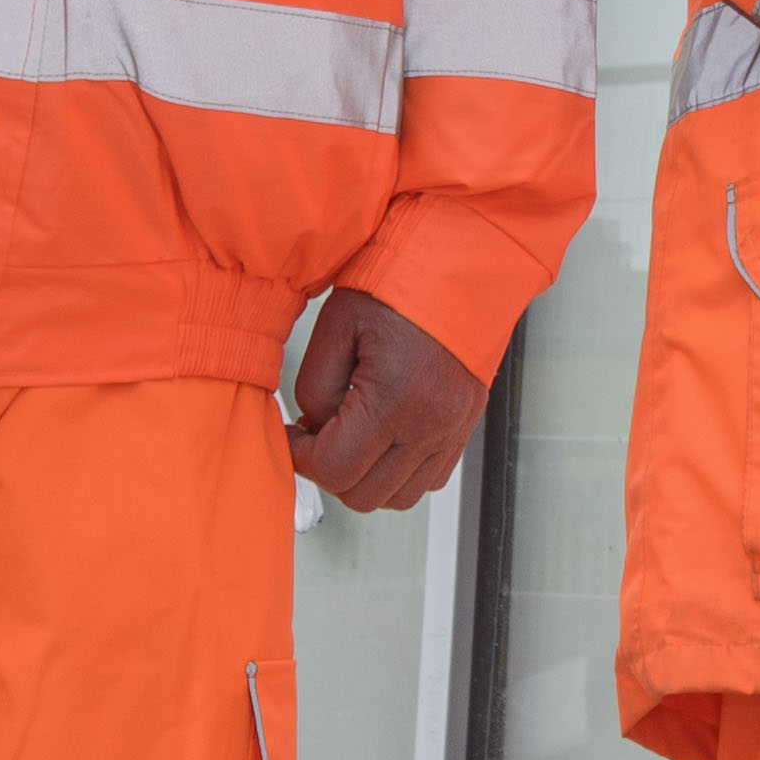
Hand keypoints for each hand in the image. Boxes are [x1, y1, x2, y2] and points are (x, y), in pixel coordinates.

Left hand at [284, 292, 483, 513]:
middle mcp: (430, 423)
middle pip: (363, 495)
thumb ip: (313, 386)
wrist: (465, 261)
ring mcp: (452, 430)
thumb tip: (314, 426)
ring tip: (352, 436)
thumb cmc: (402, 281)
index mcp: (395, 397)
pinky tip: (385, 437)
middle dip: (330, 470)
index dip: (302, 457)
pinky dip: (400, 472)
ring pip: (397, 497)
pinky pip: (428, 479)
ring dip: (365, 478)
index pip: (334, 469)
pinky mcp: (465, 427)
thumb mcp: (336, 323)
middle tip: (318, 434)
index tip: (295, 433)